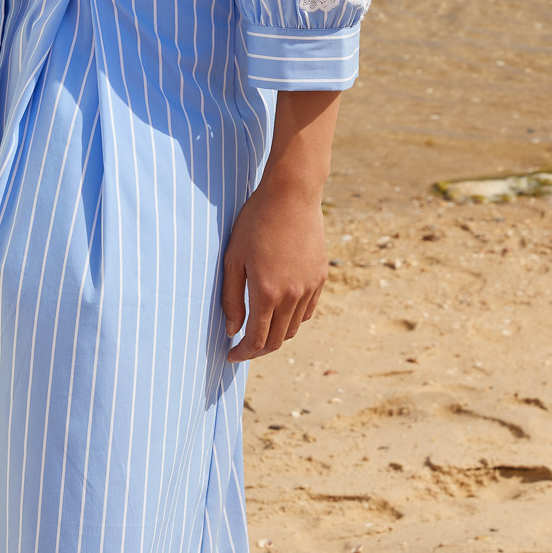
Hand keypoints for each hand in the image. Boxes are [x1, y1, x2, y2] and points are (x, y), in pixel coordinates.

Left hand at [220, 88, 338, 359]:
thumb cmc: (255, 223)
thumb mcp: (233, 259)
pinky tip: (280, 311)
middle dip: (258, 350)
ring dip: (276, 335)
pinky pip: (307, 311)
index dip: (243, 353)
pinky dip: (293, 319)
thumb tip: (232, 330)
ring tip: (260, 328)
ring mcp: (309, 288)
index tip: (231, 355)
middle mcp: (292, 296)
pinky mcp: (320, 279)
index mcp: (266, 293)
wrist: (292, 196)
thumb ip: (232, 298)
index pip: (257, 340)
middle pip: (277, 340)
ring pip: (294, 328)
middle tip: (243, 347)